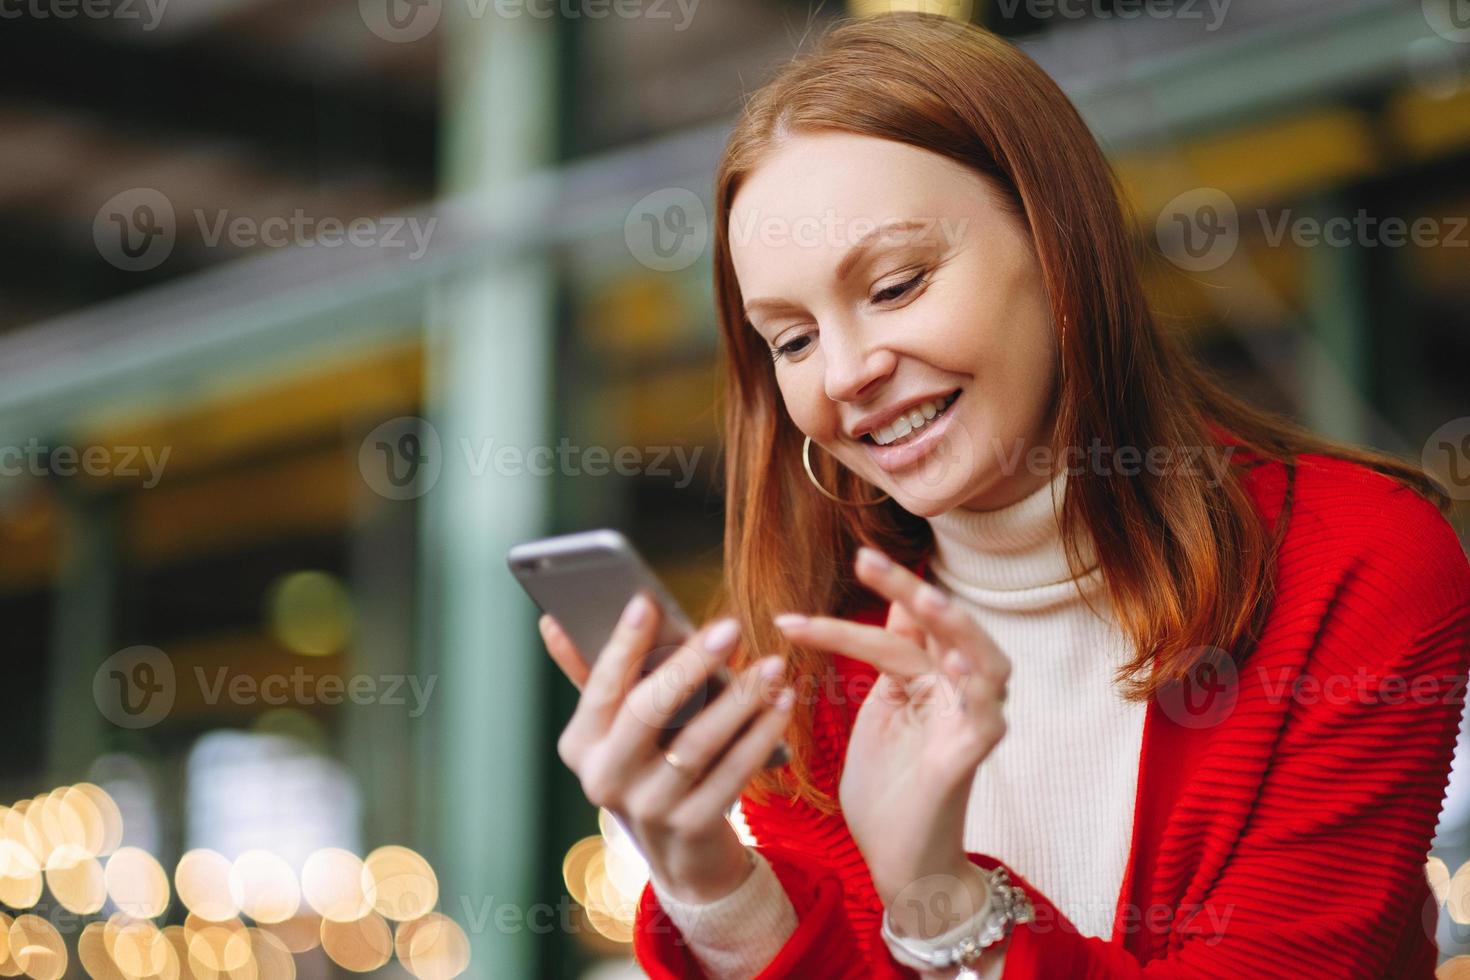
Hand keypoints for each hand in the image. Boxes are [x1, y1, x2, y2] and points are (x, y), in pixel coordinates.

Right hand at [541, 591, 795, 904]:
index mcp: (580, 746)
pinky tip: (782, 702)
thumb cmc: (648, 766)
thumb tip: (551, 620)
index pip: (600, 686)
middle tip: (730, 627)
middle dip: (691, 664)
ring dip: (741, 697)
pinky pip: (733, 771)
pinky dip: (761, 733)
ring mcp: (648, 808)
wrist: (680, 854)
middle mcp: (604, 779)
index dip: (623, 643)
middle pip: (648, 710)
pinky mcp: (692, 827)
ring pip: (698, 741)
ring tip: (772, 664)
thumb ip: (591, 674)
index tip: (647, 600)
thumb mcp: (614, 729)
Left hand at [773, 546, 1009, 909]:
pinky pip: (986, 714)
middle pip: (946, 625)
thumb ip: (889, 658)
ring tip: (923, 598)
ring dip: (955, 625)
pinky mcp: (972, 756)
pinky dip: (976, 685)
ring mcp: (970, 722)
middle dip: (908, 588)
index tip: (807, 600)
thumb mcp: (880, 711)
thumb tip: (896, 603)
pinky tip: (952, 662)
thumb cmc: (887, 791)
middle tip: (865, 559)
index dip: (873, 598)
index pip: (901, 626)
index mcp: (930, 678)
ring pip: (983, 658)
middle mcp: (957, 691)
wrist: (898, 862)